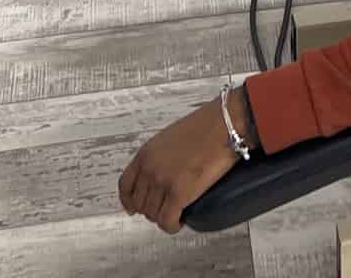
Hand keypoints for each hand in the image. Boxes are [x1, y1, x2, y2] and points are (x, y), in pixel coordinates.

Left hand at [117, 94, 242, 233]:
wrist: (225, 124)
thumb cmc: (207, 125)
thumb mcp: (172, 137)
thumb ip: (161, 155)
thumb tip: (165, 171)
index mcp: (146, 153)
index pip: (125, 184)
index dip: (128, 200)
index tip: (132, 207)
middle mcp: (149, 168)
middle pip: (140, 203)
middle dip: (152, 209)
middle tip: (165, 208)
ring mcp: (162, 181)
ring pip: (153, 214)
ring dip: (164, 217)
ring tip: (177, 213)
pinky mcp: (179, 193)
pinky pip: (167, 221)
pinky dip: (172, 225)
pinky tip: (181, 221)